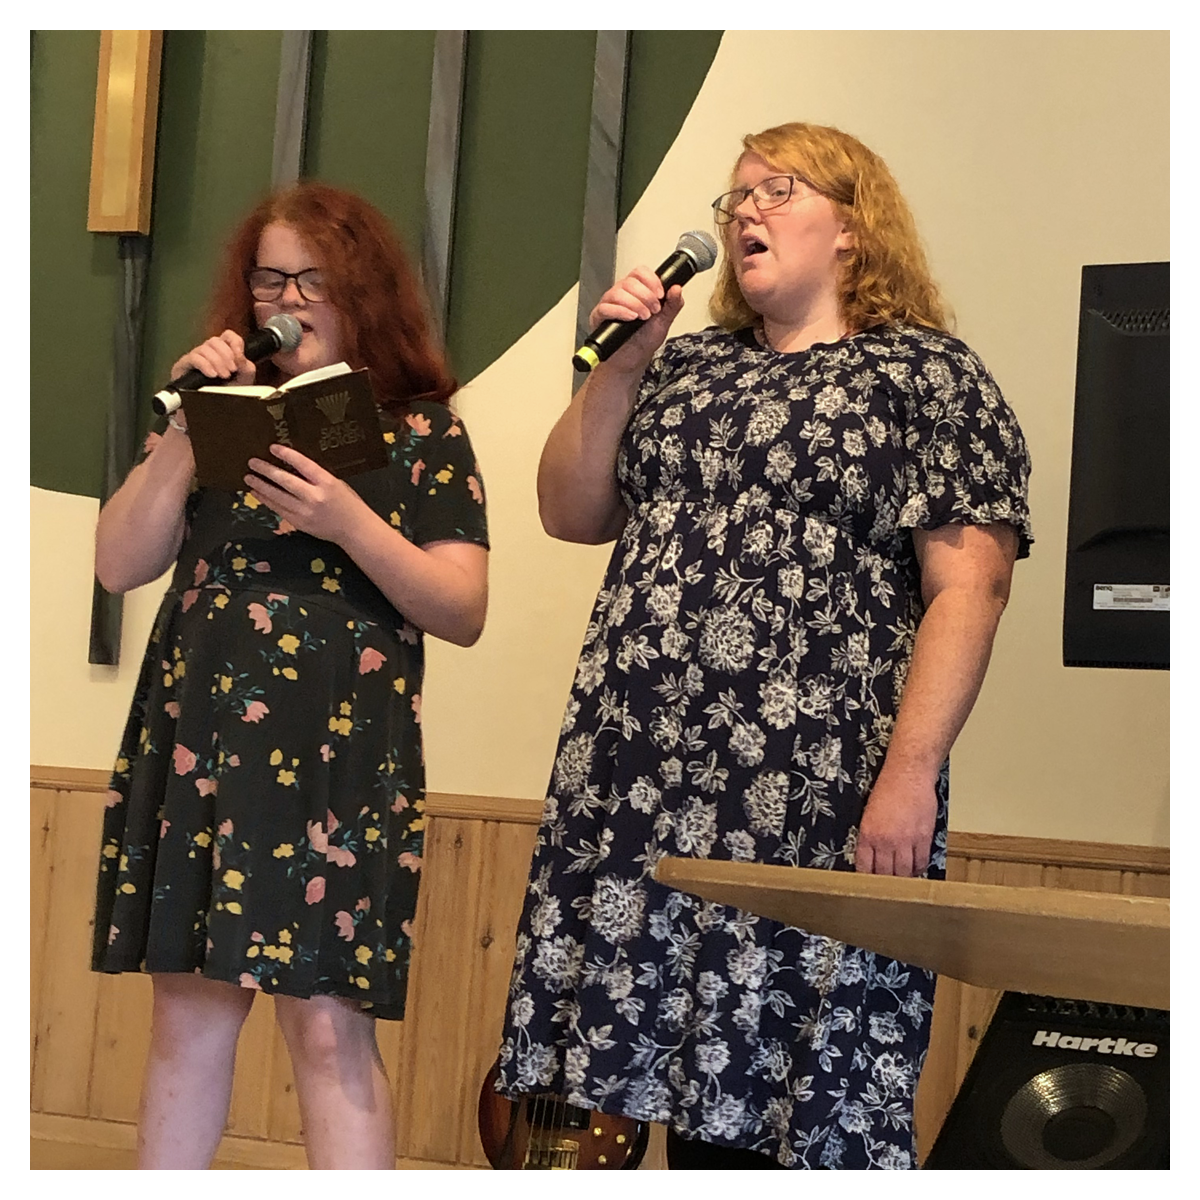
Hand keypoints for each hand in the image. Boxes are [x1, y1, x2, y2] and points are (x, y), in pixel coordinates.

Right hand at [171, 330, 255, 387]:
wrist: (213, 411)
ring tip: (223, 376)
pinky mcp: (184, 366)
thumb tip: (240, 357)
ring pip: (204, 348)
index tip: (239, 357)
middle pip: (215, 340)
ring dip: (217, 361)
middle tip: (232, 371)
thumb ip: (246, 367)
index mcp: (223, 352)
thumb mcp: (243, 381)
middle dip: (226, 356)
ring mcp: (195, 357)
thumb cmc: (226, 394)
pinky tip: (212, 374)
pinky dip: (205, 365)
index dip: (235, 343)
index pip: (228, 336)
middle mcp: (208, 352)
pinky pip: (193, 358)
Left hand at [244, 445, 370, 543]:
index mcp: (327, 483)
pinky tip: (258, 493)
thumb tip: (292, 466)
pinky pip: (279, 510)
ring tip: (249, 477)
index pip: (304, 465)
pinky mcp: (300, 523)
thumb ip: (316, 477)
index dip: (287, 455)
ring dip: (261, 486)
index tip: (272, 448)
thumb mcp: (337, 484)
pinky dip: (267, 501)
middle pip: (286, 481)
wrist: (355, 530)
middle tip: (252, 462)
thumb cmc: (348, 504)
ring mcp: (306, 512)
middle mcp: (315, 497)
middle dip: (266, 471)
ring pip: (278, 497)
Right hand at [590, 267, 684, 374]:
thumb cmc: (644, 341)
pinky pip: (605, 308)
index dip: (651, 280)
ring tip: (644, 317)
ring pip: (617, 292)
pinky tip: (631, 317)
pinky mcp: (599, 317)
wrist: (632, 361)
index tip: (660, 294)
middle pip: (630, 281)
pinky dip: (620, 311)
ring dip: (635, 303)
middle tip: (654, 310)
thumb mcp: (664, 322)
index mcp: (637, 291)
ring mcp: (610, 304)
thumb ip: (672, 305)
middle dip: (646, 296)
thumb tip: (676, 288)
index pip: (640, 272)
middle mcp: (622, 295)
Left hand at [854, 766, 937, 876]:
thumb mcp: (868, 814)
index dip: (867, 880)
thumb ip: (870, 837)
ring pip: (904, 873)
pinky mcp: (924, 838)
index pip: (864, 867)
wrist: (908, 774)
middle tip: (887, 888)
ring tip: (901, 881)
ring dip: (903, 879)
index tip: (869, 885)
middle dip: (885, 884)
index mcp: (868, 834)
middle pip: (885, 875)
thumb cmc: (888, 789)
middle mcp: (886, 841)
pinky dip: (919, 869)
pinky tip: (916, 869)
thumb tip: (871, 856)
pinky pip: (921, 862)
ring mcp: (906, 841)